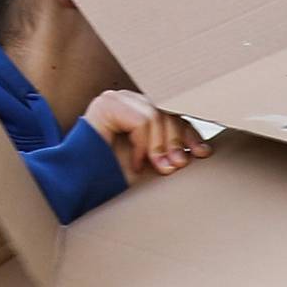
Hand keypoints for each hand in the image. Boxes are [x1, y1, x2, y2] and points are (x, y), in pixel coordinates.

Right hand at [84, 89, 208, 178]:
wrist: (83, 187)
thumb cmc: (116, 178)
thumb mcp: (153, 165)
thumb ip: (171, 152)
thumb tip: (203, 150)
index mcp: (140, 113)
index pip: (172, 114)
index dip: (189, 134)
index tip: (202, 154)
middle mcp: (129, 102)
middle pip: (167, 112)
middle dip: (176, 142)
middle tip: (176, 167)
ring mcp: (117, 99)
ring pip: (157, 116)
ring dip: (160, 147)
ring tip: (156, 168)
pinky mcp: (107, 104)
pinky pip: (142, 120)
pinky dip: (143, 144)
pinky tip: (135, 163)